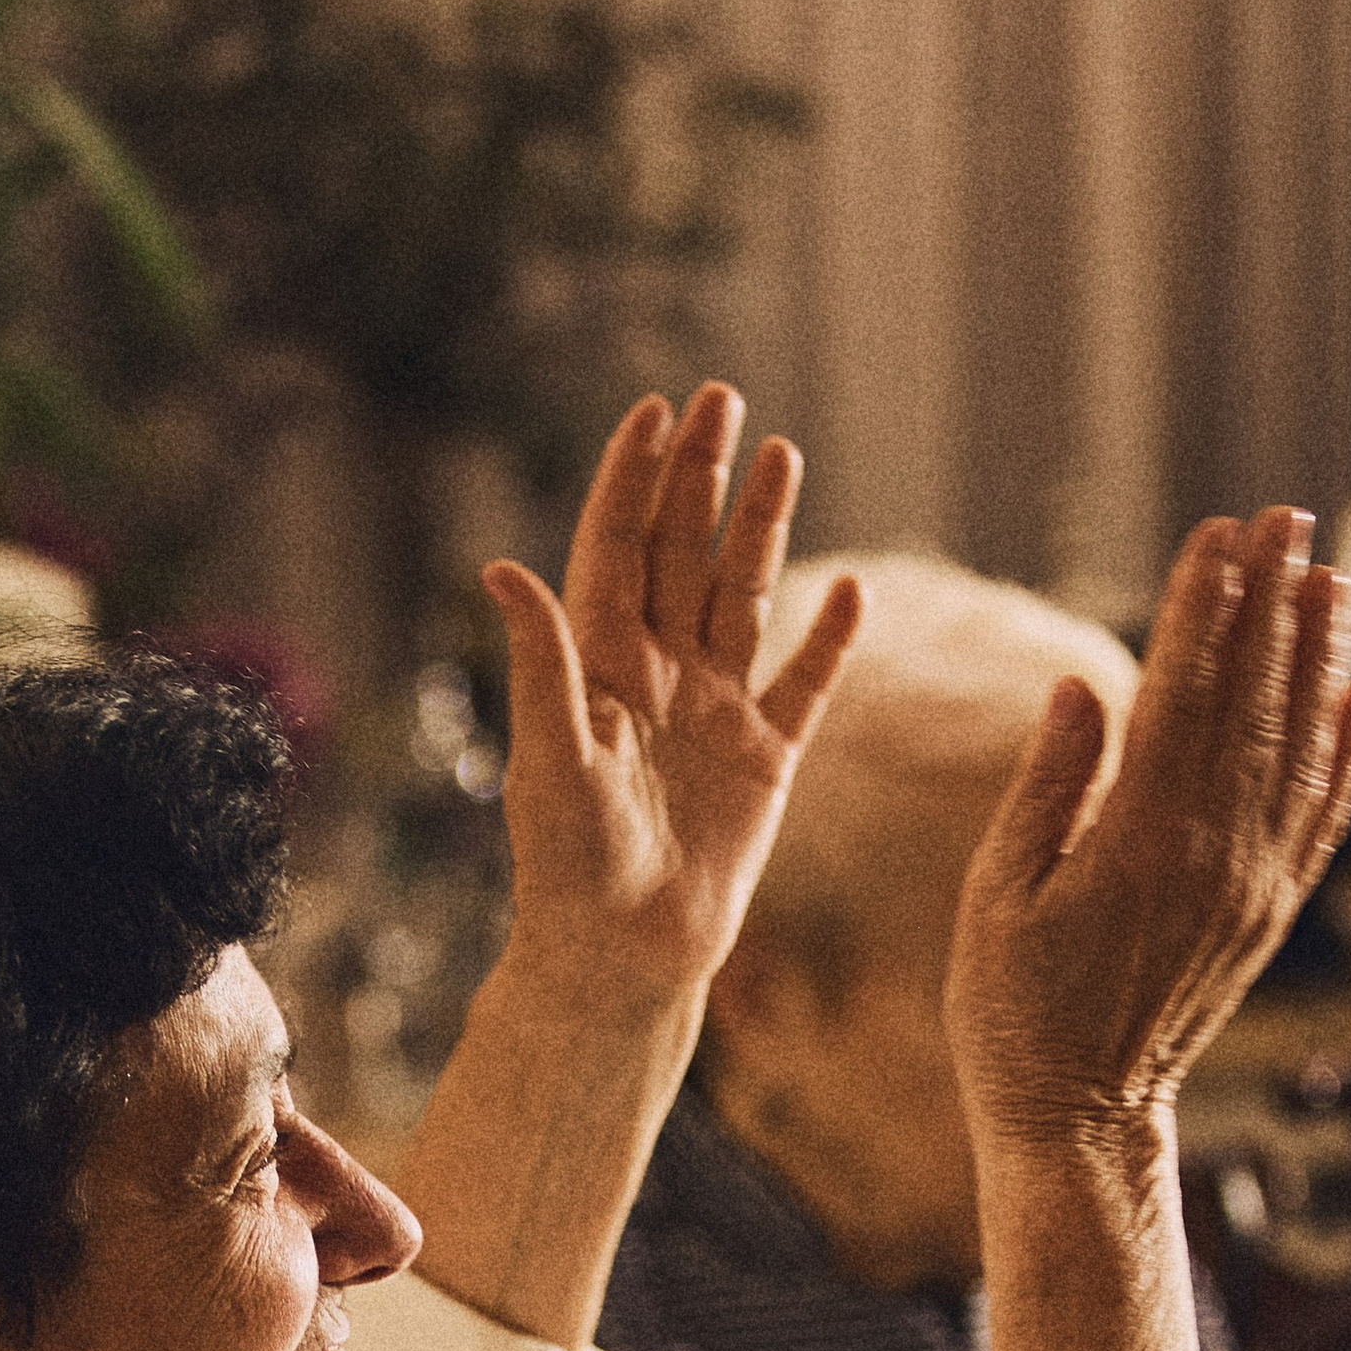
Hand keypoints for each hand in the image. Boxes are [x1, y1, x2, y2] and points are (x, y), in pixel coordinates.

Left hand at [482, 386, 863, 1012]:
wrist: (624, 955)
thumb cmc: (568, 866)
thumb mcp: (548, 757)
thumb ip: (540, 661)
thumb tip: (499, 567)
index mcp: (598, 666)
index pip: (615, 549)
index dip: (632, 479)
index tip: (653, 409)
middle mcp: (657, 676)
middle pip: (682, 552)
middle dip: (701, 475)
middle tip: (721, 396)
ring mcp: (717, 712)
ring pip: (744, 596)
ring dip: (762, 527)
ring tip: (784, 451)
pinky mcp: (767, 759)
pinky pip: (806, 685)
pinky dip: (830, 640)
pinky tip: (851, 589)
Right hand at [944, 505, 1350, 1154]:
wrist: (1081, 1120)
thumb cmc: (1013, 1011)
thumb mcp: (998, 897)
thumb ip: (1046, 789)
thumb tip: (1083, 686)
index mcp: (1140, 837)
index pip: (1182, 691)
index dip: (1203, 604)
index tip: (1219, 531)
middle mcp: (1216, 852)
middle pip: (1254, 700)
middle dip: (1271, 600)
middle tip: (1290, 515)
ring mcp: (1254, 884)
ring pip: (1299, 748)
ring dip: (1318, 657)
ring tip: (1330, 578)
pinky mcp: (1271, 915)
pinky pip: (1324, 818)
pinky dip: (1349, 754)